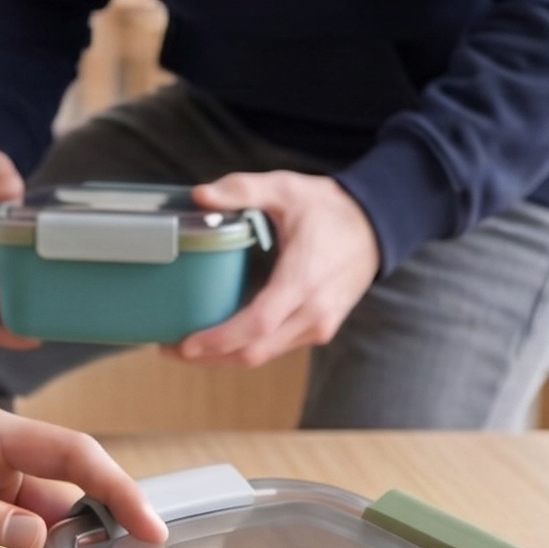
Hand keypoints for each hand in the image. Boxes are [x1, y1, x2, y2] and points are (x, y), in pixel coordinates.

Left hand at [176, 172, 380, 367]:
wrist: (378, 225)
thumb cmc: (330, 208)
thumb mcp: (286, 189)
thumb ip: (243, 190)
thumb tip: (200, 195)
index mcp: (303, 280)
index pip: (257, 324)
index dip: (219, 340)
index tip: (184, 344)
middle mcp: (313, 311)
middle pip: (255, 351)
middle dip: (210, 357)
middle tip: (170, 350)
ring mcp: (319, 324)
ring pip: (265, 355)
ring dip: (224, 358)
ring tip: (188, 348)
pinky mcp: (320, 328)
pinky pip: (276, 348)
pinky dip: (245, 349)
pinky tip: (221, 340)